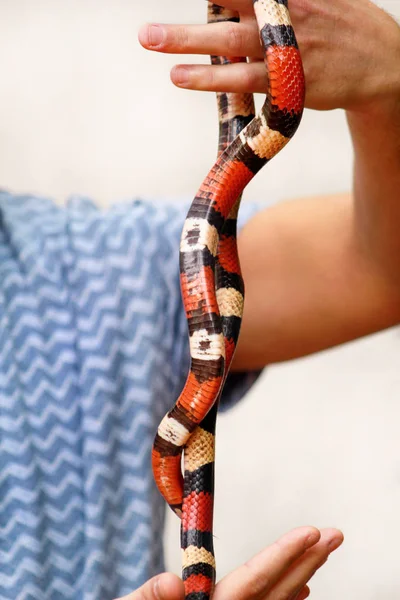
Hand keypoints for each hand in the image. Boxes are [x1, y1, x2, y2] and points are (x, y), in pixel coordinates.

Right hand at [115, 526, 342, 599]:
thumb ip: (151, 598)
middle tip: (335, 534)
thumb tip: (173, 582)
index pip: (252, 581)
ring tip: (323, 550)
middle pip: (274, 591)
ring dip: (302, 573)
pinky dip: (286, 598)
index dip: (282, 556)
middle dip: (306, 561)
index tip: (310, 533)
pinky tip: (301, 586)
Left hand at [138, 0, 399, 111]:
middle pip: (229, 5)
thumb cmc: (339, 25)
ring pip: (230, 43)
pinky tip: (182, 77)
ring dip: (188, 43)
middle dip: (191, 16)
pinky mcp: (288, 83)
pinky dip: (212, 77)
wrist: (381, 63)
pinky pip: (244, 79)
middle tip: (150, 21)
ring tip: (153, 42)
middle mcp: (285, 13)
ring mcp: (286, 49)